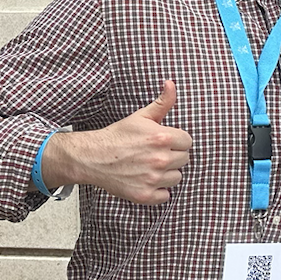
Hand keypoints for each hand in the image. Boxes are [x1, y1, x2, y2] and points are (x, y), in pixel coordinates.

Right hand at [44, 80, 191, 203]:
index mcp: (162, 137)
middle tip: (155, 153)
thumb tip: (171, 84)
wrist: (93, 156)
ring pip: (177, 177)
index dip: (177, 141)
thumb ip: (162, 102)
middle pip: (184, 159)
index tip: (165, 142)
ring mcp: (153, 179)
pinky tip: (147, 180)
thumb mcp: (141, 116)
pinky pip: (166, 195)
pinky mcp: (145, 195)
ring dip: (167, 173)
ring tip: (150, 166)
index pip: (187, 142)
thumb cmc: (117, 135)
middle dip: (173, 155)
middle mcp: (160, 159)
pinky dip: (159, 191)